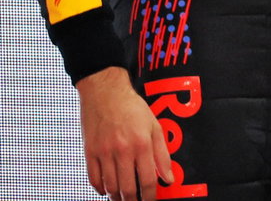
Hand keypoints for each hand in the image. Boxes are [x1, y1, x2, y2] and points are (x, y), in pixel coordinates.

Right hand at [76, 67, 171, 199]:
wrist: (105, 93)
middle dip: (133, 200)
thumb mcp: (155, 127)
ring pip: (110, 186)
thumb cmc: (132, 108)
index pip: (148, 180)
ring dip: (117, 197)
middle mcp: (122, 150)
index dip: (150, 196)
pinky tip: (106, 190)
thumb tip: (168, 179)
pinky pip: (93, 178)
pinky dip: (100, 188)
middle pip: (128, 187)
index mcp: (142, 144)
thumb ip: (163, 155)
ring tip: (123, 199)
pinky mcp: (89, 152)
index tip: (151, 200)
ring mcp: (104, 152)